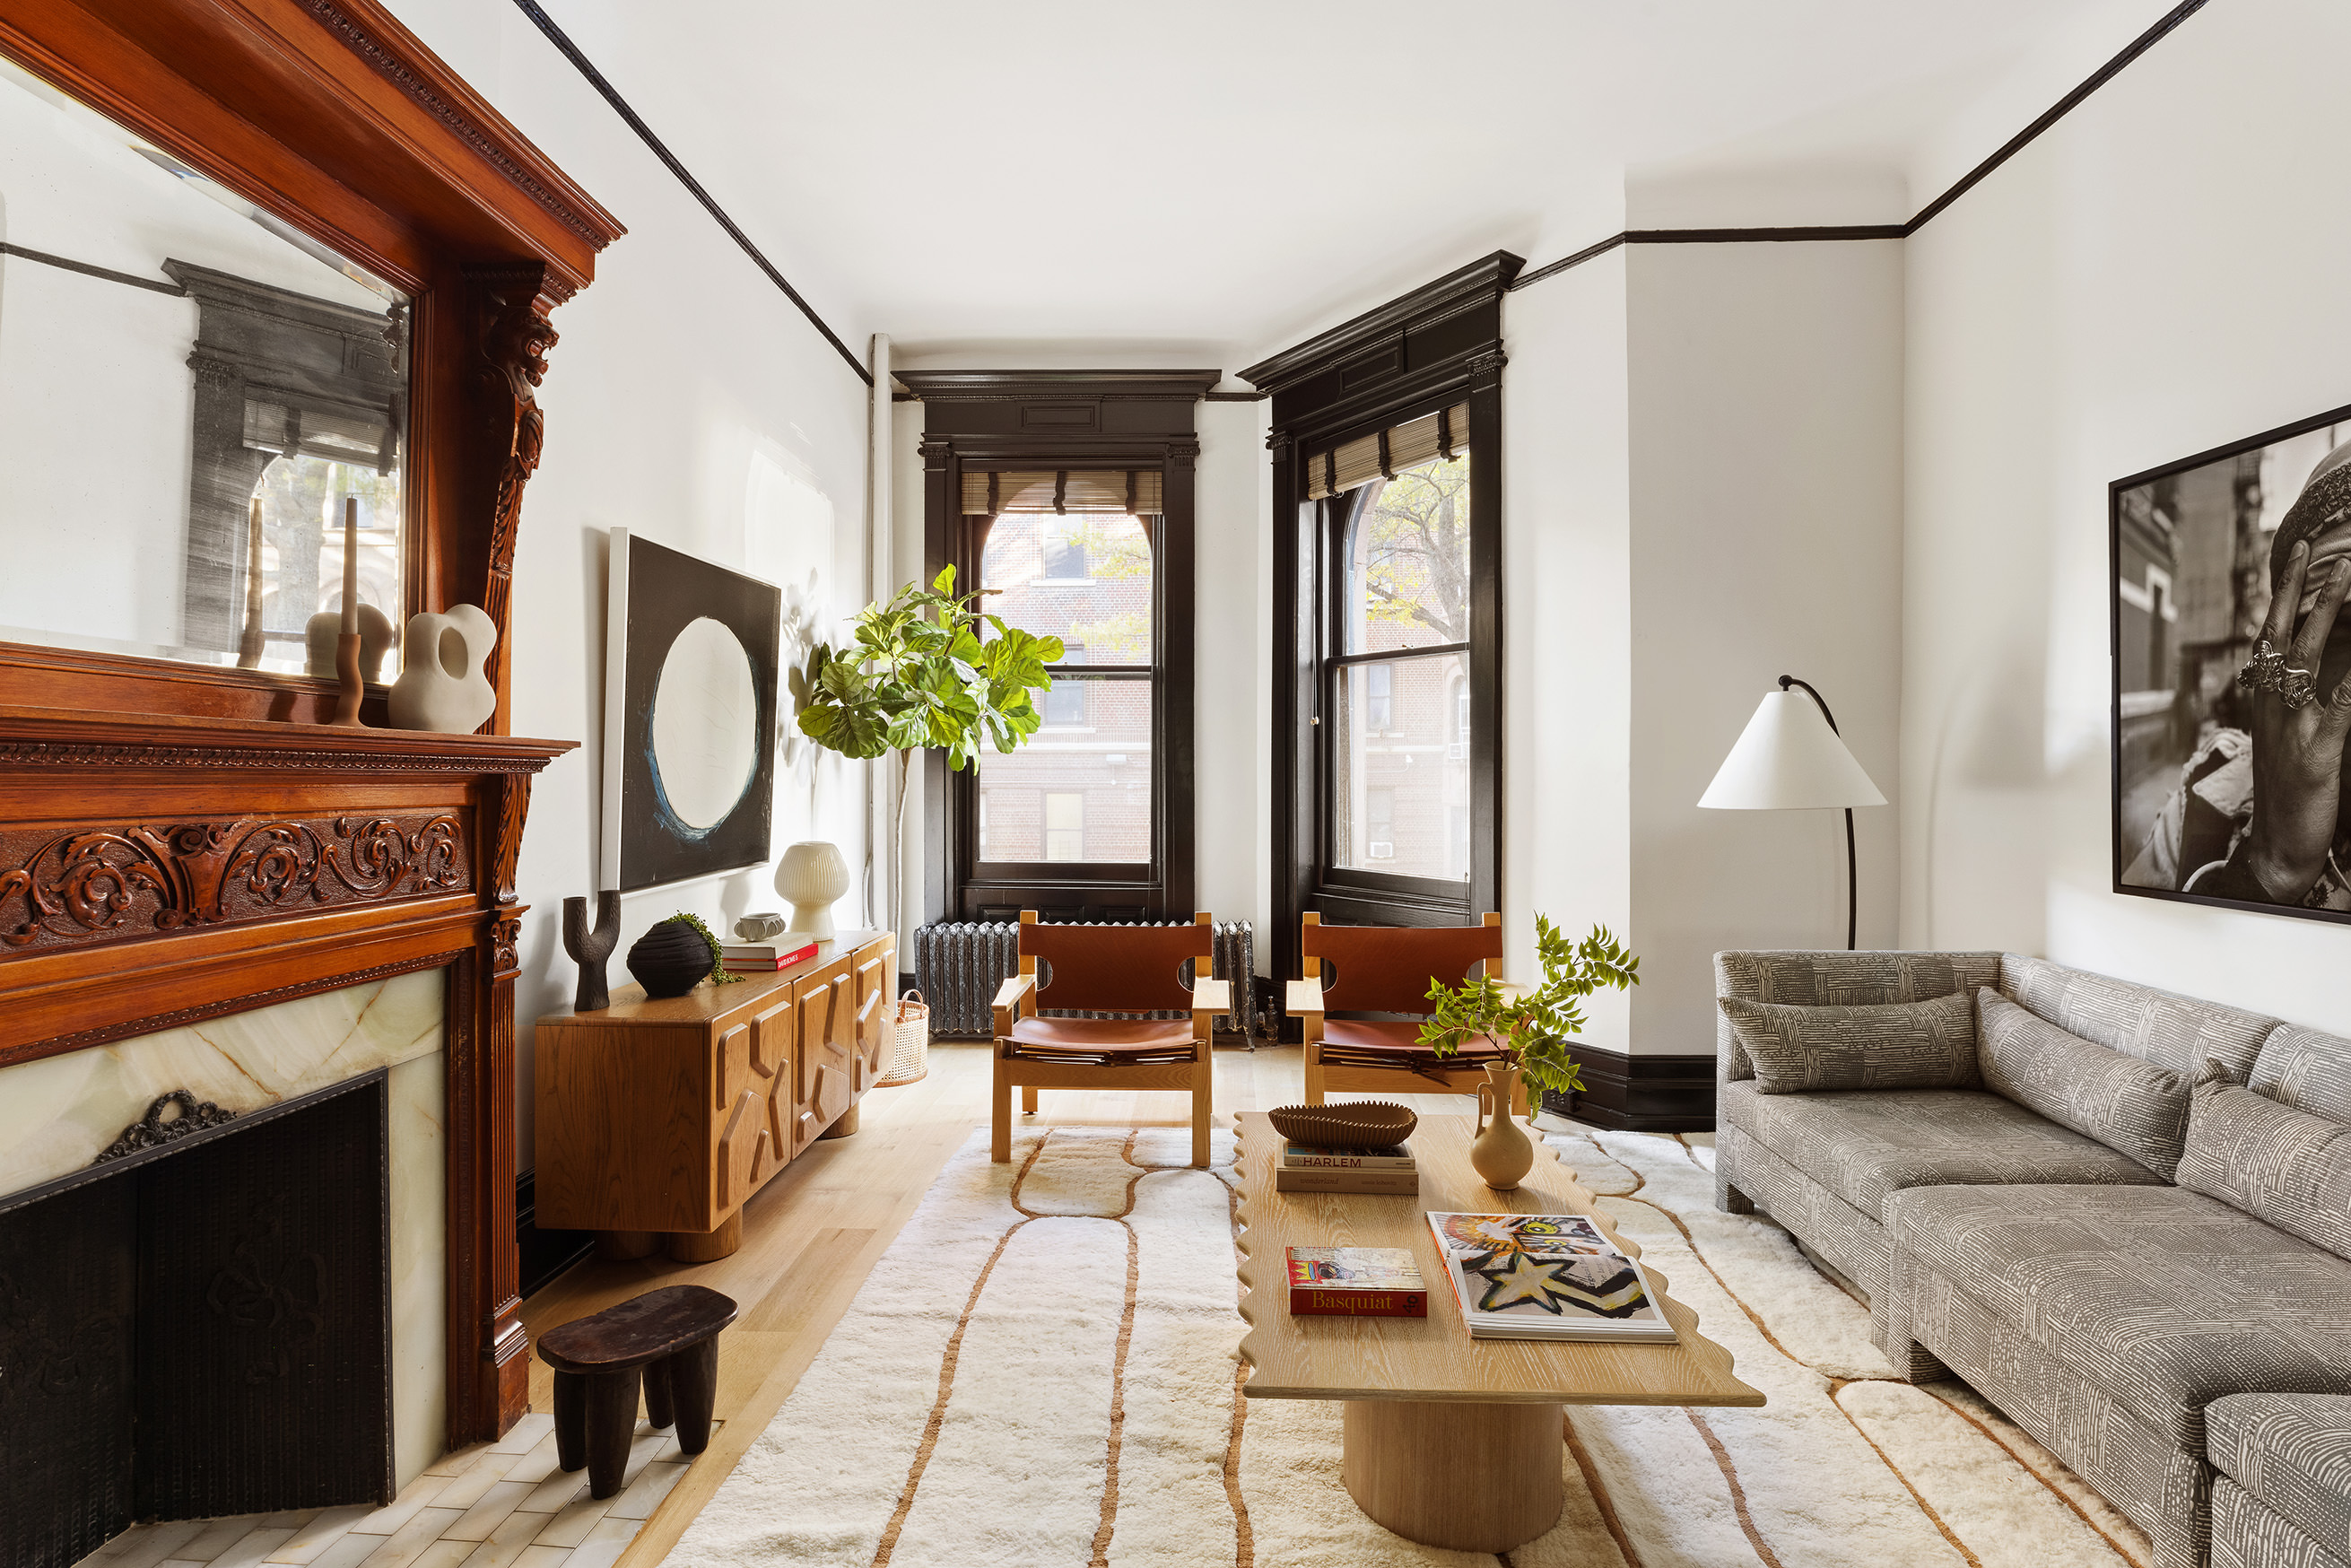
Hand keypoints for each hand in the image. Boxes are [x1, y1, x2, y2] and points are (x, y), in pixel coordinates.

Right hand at [2241, 541, 2350, 901]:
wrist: (2280, 849)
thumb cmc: (2290, 796)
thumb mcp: (2291, 743)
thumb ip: (2302, 705)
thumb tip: (2314, 669)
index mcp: (2266, 702)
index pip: (2270, 636)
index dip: (2283, 594)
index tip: (2296, 555)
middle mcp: (2272, 707)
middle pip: (2282, 634)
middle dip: (2299, 588)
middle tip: (2315, 547)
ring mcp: (2292, 728)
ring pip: (2306, 657)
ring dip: (2326, 613)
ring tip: (2348, 576)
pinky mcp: (2318, 753)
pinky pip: (2341, 706)